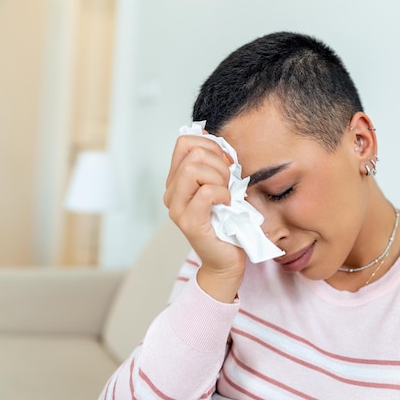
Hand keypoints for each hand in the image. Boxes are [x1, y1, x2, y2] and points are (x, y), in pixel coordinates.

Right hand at [164, 135, 245, 301]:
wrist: (226, 261)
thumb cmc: (227, 223)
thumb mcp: (221, 186)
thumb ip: (214, 165)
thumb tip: (213, 139)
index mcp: (177, 181)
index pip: (184, 142)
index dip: (210, 144)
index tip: (226, 162)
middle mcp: (171, 193)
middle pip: (191, 154)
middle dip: (218, 162)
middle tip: (228, 182)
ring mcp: (177, 209)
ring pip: (193, 170)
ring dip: (219, 177)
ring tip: (226, 193)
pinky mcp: (189, 222)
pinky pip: (206, 193)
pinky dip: (223, 194)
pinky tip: (227, 204)